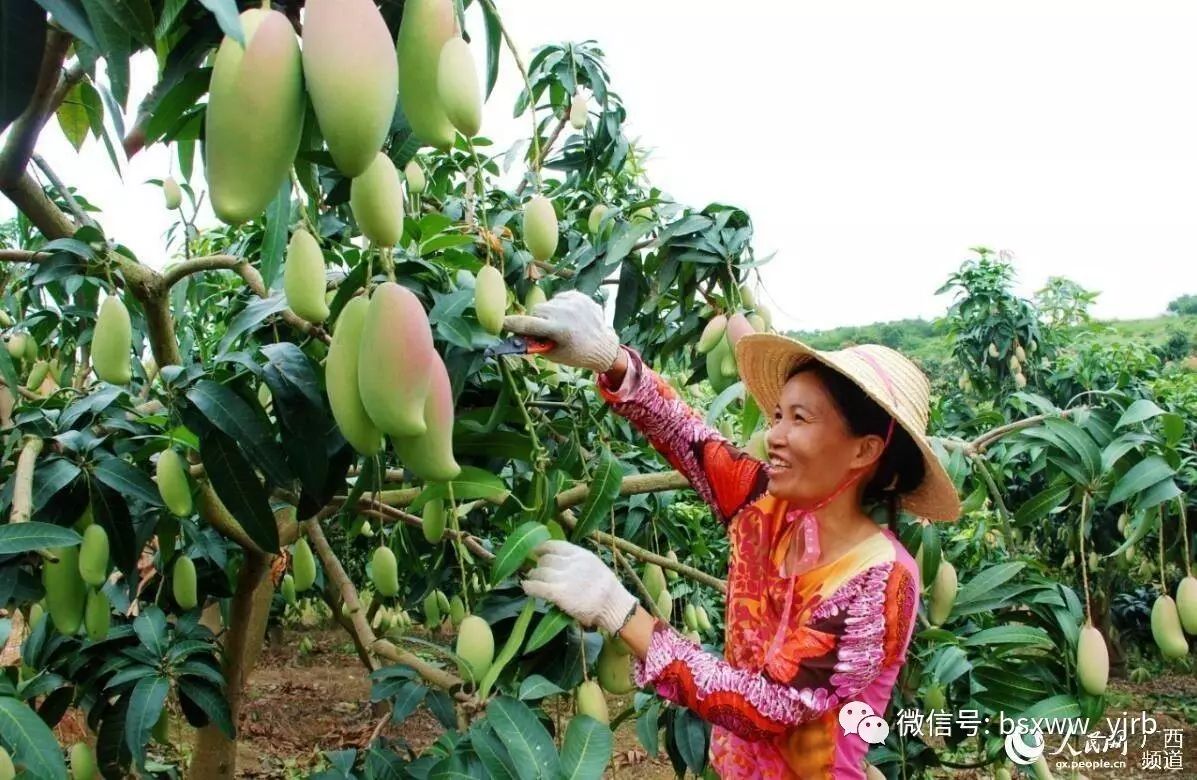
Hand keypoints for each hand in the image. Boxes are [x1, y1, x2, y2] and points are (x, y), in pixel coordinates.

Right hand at [502, 291, 620, 372]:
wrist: (603, 345)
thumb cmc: (577, 354)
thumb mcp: (554, 355)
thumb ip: (536, 344)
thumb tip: (517, 335)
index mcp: (559, 329)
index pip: (528, 324)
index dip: (513, 323)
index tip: (502, 323)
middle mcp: (565, 312)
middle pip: (536, 311)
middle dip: (535, 320)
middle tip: (544, 330)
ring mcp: (573, 302)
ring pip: (547, 304)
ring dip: (548, 314)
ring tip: (561, 325)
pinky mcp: (579, 296)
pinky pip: (558, 298)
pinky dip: (559, 307)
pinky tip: (569, 317)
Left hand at [521, 540, 636, 634]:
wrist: (613, 605)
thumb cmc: (607, 589)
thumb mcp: (594, 564)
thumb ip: (578, 561)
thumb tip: (560, 560)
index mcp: (580, 554)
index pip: (555, 545)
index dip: (542, 548)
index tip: (537, 551)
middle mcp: (571, 563)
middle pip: (545, 559)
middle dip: (539, 565)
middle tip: (537, 572)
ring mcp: (564, 578)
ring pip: (539, 571)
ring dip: (533, 576)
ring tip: (532, 580)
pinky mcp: (558, 593)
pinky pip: (537, 586)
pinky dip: (528, 586)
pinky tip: (526, 587)